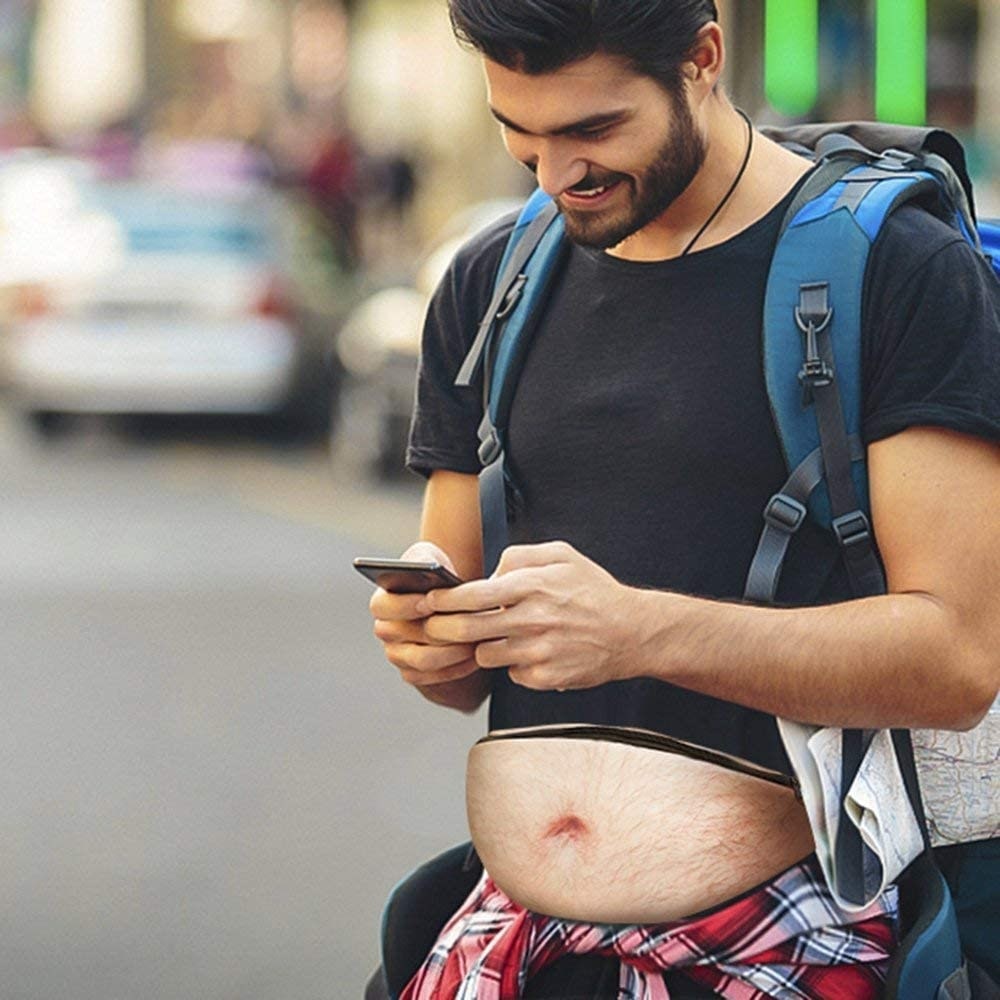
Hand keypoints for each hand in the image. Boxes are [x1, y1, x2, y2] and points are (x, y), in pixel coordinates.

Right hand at [369, 541, 479, 689]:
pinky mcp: (412, 672)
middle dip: (436, 631)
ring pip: (421, 660)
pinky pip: (431, 678)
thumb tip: (425, 568)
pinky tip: (475, 657)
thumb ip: (423, 559)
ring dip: (450, 653)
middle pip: (404, 637)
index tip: (430, 602)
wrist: (447, 597)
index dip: (406, 605)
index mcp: (382, 602)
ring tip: (473, 642)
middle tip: (461, 625)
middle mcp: (384, 630)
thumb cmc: (436, 575)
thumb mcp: (429, 558)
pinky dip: (454, 669)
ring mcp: (396, 654)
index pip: (384, 606)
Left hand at [419, 541, 643, 690]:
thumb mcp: (561, 555)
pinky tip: (527, 652)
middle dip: (442, 629)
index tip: (429, 601)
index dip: (443, 600)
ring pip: (485, 655)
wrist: (632, 631)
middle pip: (467, 629)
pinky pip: (511, 673)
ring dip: (482, 646)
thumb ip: (520, 557)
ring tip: (493, 636)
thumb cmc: (593, 590)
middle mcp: (533, 619)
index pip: (472, 595)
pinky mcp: (546, 677)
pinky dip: (512, 665)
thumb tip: (489, 573)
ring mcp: (539, 651)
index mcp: (532, 586)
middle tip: (433, 627)